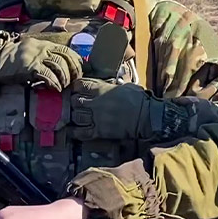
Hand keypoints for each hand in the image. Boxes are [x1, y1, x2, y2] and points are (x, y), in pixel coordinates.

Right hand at [0, 35, 82, 90]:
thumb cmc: (10, 60)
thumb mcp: (28, 52)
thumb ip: (42, 55)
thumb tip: (57, 66)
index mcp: (42, 43)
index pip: (65, 49)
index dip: (75, 60)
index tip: (78, 70)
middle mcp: (41, 47)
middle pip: (65, 57)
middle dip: (73, 70)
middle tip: (74, 81)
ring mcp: (36, 56)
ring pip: (59, 66)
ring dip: (64, 78)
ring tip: (63, 86)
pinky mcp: (30, 67)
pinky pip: (48, 75)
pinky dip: (54, 83)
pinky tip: (54, 88)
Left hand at [68, 79, 194, 141]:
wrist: (146, 117)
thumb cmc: (139, 99)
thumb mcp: (124, 86)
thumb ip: (111, 86)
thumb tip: (107, 85)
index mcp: (101, 89)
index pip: (79, 85)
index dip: (76, 87)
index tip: (76, 89)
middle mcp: (95, 103)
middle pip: (74, 101)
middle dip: (73, 102)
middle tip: (75, 104)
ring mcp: (96, 118)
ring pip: (75, 116)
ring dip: (74, 116)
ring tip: (75, 116)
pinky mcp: (99, 132)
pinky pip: (81, 133)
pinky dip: (74, 132)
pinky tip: (71, 131)